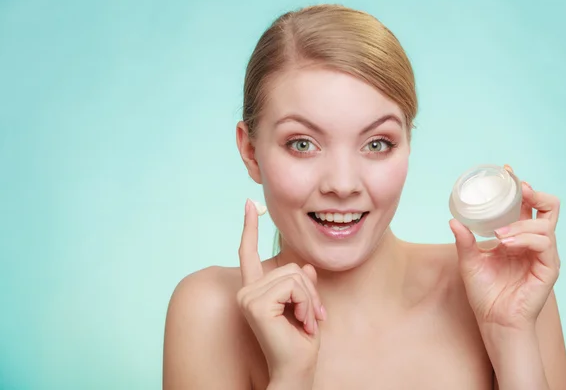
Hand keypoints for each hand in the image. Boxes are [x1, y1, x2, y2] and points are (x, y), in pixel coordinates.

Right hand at [236, 199, 325, 380]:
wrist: (297, 369)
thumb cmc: (300, 341)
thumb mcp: (305, 304)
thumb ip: (302, 282)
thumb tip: (305, 266)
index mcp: (254, 290)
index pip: (249, 253)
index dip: (250, 227)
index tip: (249, 204)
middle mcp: (246, 291)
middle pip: (289, 266)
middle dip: (310, 290)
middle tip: (312, 317)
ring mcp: (249, 297)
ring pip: (294, 275)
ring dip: (310, 299)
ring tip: (307, 322)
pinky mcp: (256, 304)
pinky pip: (294, 286)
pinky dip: (307, 304)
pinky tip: (302, 323)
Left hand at [449, 167, 560, 330]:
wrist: (493, 319)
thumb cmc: (485, 292)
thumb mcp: (469, 262)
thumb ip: (465, 241)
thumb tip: (453, 220)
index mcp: (518, 236)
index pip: (526, 205)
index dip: (520, 187)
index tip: (506, 171)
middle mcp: (534, 242)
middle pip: (549, 207)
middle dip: (535, 193)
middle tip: (519, 189)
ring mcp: (544, 254)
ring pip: (545, 224)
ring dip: (520, 224)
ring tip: (499, 235)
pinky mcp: (549, 268)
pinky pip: (544, 244)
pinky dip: (525, 239)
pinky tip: (507, 243)